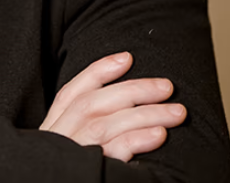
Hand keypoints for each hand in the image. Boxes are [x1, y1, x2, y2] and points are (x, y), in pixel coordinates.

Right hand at [40, 52, 186, 161]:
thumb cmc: (54, 175)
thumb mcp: (57, 149)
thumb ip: (74, 131)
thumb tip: (112, 112)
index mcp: (52, 128)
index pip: (73, 91)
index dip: (99, 71)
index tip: (126, 58)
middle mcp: (60, 136)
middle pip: (97, 102)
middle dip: (133, 89)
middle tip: (167, 86)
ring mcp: (73, 153)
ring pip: (109, 122)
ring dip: (146, 112)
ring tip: (176, 111)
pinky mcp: (89, 173)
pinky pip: (115, 151)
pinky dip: (137, 139)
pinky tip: (158, 134)